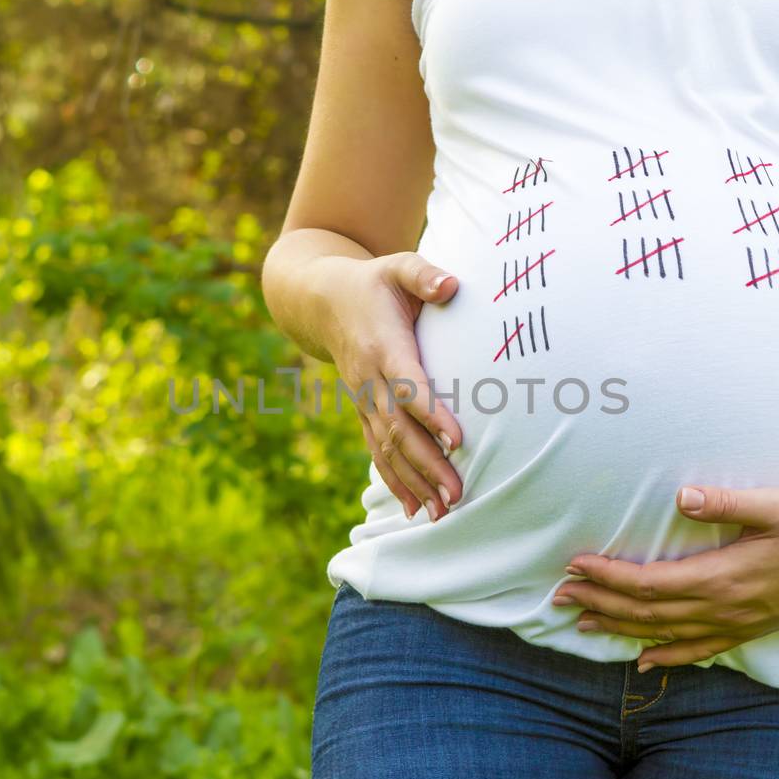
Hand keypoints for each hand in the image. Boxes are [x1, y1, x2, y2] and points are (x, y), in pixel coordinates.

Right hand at [319, 251, 463, 521]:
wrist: (321, 301)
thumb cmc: (373, 282)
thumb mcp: (397, 266)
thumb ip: (424, 274)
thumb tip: (452, 285)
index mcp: (381, 345)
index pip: (406, 384)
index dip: (430, 412)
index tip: (457, 438)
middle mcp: (369, 379)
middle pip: (398, 429)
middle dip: (427, 464)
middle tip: (457, 494)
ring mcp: (363, 400)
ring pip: (386, 448)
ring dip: (414, 482)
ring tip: (442, 513)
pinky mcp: (363, 412)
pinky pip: (376, 451)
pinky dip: (394, 481)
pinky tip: (413, 510)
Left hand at [552, 485, 778, 669]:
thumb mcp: (774, 506)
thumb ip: (726, 502)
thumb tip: (682, 497)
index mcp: (722, 577)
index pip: (650, 583)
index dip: (608, 577)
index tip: (575, 565)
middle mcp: (722, 608)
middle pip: (646, 612)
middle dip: (600, 602)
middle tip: (559, 596)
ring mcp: (734, 625)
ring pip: (664, 635)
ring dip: (620, 629)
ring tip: (582, 623)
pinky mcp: (745, 631)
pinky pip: (697, 651)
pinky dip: (665, 658)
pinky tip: (641, 662)